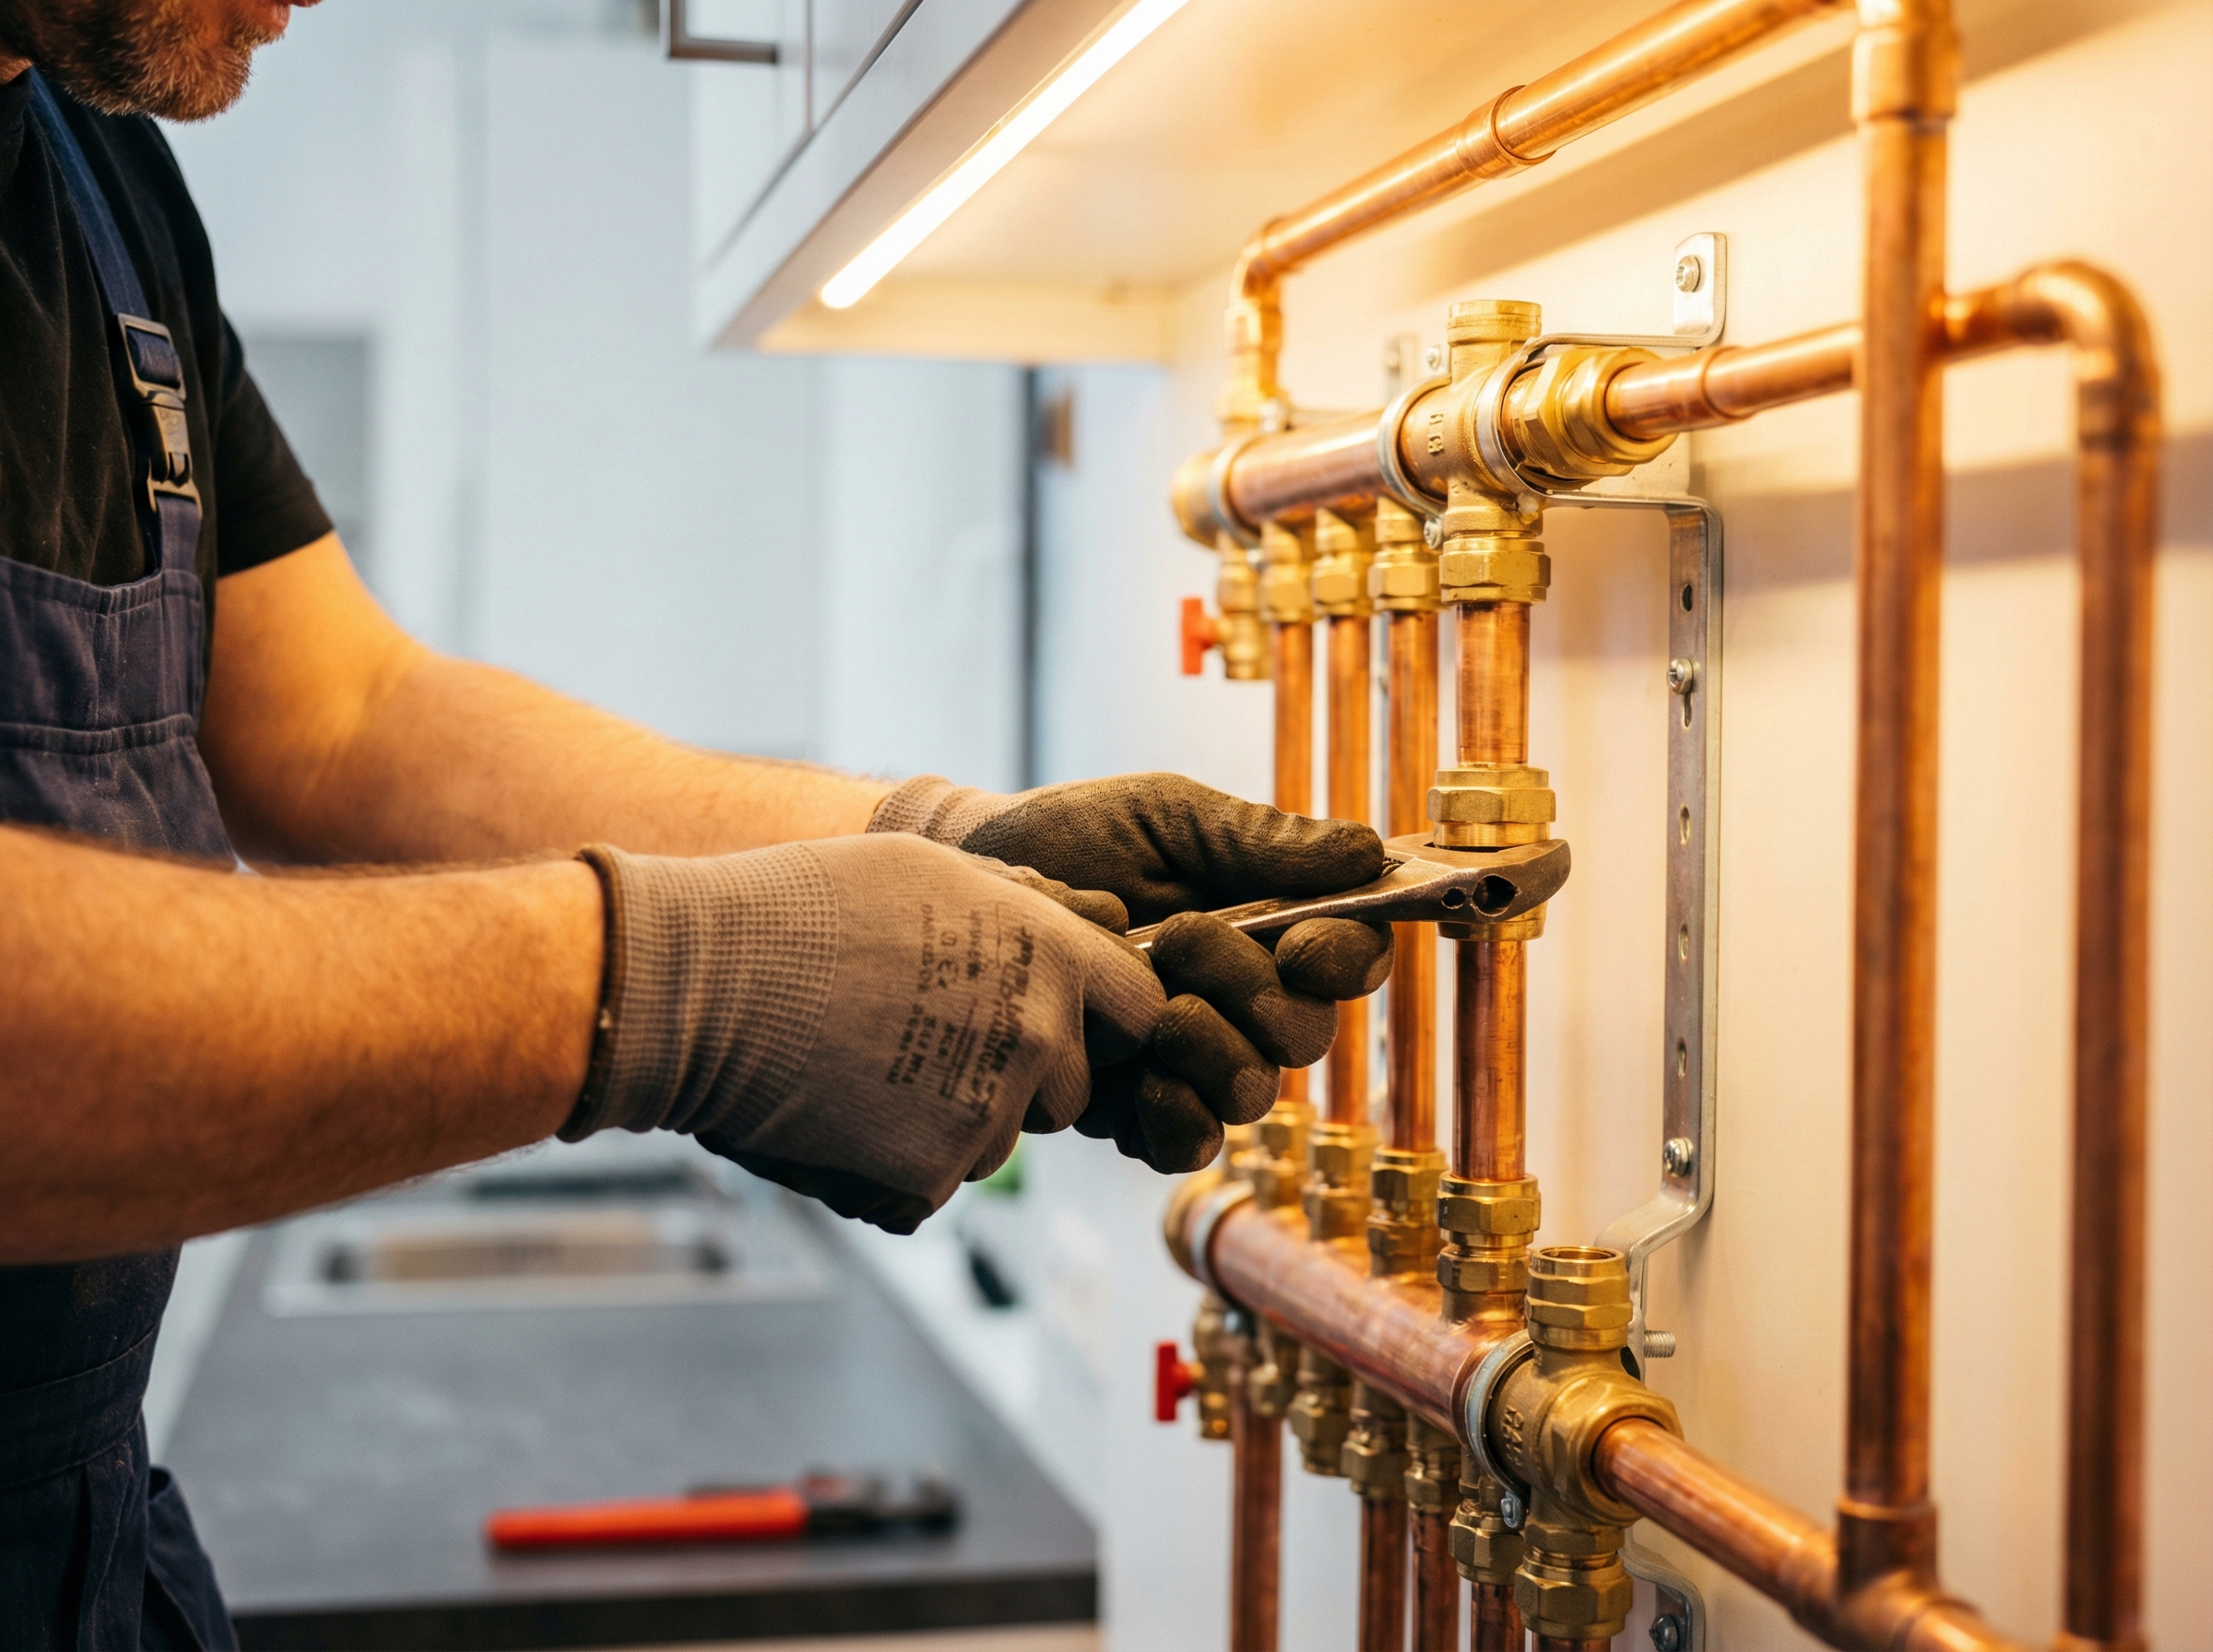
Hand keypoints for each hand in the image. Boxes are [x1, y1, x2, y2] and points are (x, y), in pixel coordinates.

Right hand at [564, 835, 1164, 1231]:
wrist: (700, 987)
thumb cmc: (805, 907)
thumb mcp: (931, 870)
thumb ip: (1025, 905)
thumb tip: (1094, 917)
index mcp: (1050, 956)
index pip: (1142, 1010)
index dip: (1103, 1018)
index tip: (1059, 1015)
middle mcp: (1036, 1040)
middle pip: (1069, 1087)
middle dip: (1021, 1074)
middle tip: (927, 1037)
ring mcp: (988, 1117)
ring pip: (998, 1137)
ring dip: (951, 1117)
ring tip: (863, 1063)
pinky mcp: (929, 1180)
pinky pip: (934, 1182)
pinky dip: (893, 1161)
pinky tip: (837, 1110)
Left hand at [871, 773, 1393, 1168]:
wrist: (971, 876)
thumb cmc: (1077, 836)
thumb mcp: (1170, 816)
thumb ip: (1262, 839)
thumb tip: (1368, 851)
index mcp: (1273, 924)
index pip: (1351, 958)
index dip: (1342, 961)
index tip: (1298, 946)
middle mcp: (1244, 999)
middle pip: (1306, 1034)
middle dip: (1255, 995)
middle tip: (1182, 942)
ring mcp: (1190, 1058)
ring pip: (1251, 1094)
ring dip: (1217, 1057)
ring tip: (1161, 1014)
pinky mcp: (1132, 1105)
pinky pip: (1184, 1144)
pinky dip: (1174, 1122)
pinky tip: (1138, 1082)